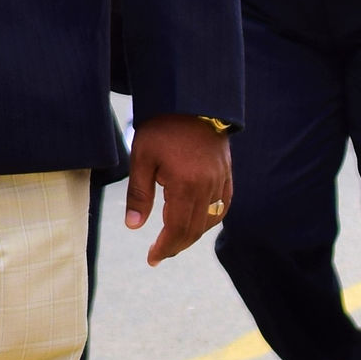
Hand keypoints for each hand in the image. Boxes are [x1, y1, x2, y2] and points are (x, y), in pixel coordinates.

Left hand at [124, 113, 232, 264]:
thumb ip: (139, 194)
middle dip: (175, 246)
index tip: (151, 259)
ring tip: (173, 241)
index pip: (177, 229)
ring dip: (192, 235)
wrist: (192, 100)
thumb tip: (133, 227)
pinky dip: (210, 220)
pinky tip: (197, 223)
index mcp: (186, 185)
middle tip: (158, 255)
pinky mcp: (227, 174)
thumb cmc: (162, 127)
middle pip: (194, 230)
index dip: (164, 248)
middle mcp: (208, 187)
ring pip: (210, 221)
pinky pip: (222, 207)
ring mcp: (221, 181)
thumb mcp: (142, 158)